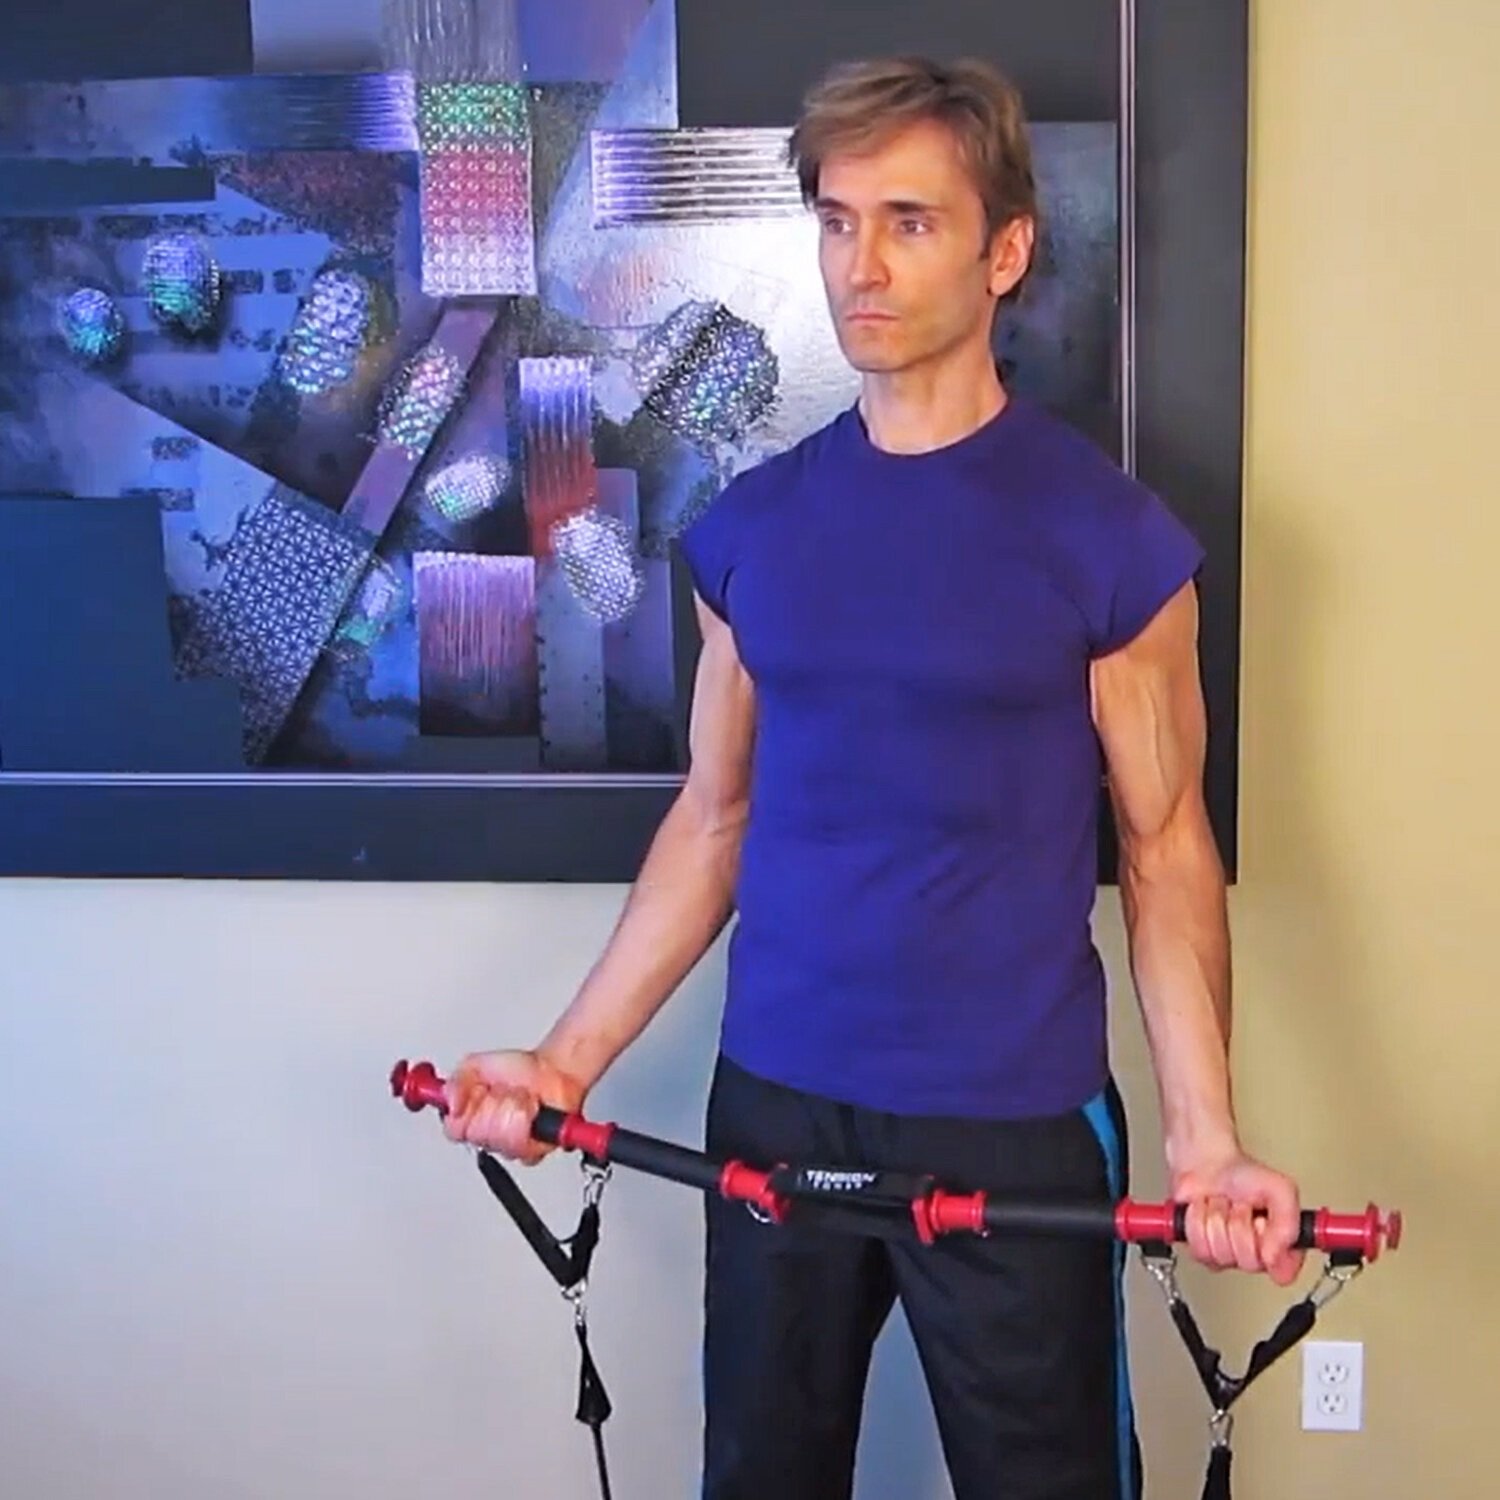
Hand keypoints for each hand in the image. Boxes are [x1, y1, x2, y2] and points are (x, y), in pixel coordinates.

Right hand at [442, 1049, 587, 1165]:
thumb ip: (456, 1082)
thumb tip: (450, 1106)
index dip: (468, 1111)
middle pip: (480, 1135)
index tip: (479, 1093)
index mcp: (467, 1117)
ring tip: (522, 1100)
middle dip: (495, 1106)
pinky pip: (524, 1148)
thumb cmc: (518, 1069)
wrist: (552, 1072)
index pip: (454, 1130)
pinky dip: (532, 1123)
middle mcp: (484, 1135)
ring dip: (515, 1111)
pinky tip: (534, 1112)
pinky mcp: (530, 1152)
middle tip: (504, 1093)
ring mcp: (507, 1146)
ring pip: (502, 1140)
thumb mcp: (475, 1065)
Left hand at [1171, 1145, 1304, 1286]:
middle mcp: (1258, 1257)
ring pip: (1221, 1253)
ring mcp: (1228, 1257)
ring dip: (1217, 1218)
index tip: (1262, 1220)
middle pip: (1247, 1261)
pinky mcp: (1202, 1251)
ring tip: (1222, 1205)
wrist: (1207, 1164)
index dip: (1270, 1245)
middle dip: (1239, 1222)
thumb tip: (1274, 1258)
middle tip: (1240, 1206)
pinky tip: (1205, 1211)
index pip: (1283, 1272)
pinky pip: (1199, 1249)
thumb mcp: (1280, 1189)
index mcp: (1283, 1247)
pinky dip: (1197, 1221)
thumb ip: (1288, 1224)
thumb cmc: (1244, 1176)